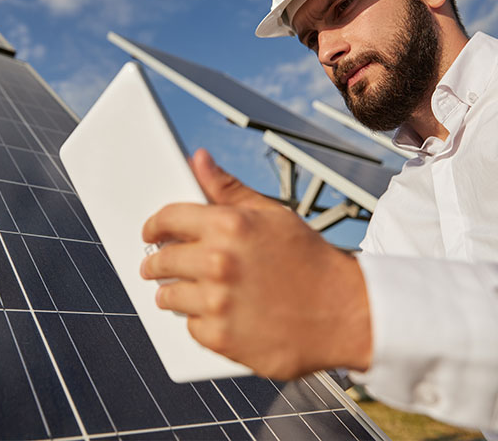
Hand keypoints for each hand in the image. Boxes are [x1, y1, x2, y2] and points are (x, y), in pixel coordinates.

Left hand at [141, 149, 371, 379]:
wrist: (346, 313)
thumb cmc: (310, 262)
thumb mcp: (272, 215)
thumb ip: (227, 189)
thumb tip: (198, 160)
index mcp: (229, 225)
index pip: (168, 219)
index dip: (154, 226)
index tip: (150, 233)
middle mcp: (219, 262)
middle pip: (161, 259)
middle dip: (157, 262)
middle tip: (159, 266)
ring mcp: (218, 302)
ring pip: (168, 296)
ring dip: (173, 294)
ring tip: (186, 292)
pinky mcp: (222, 338)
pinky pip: (190, 327)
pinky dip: (200, 322)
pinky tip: (218, 314)